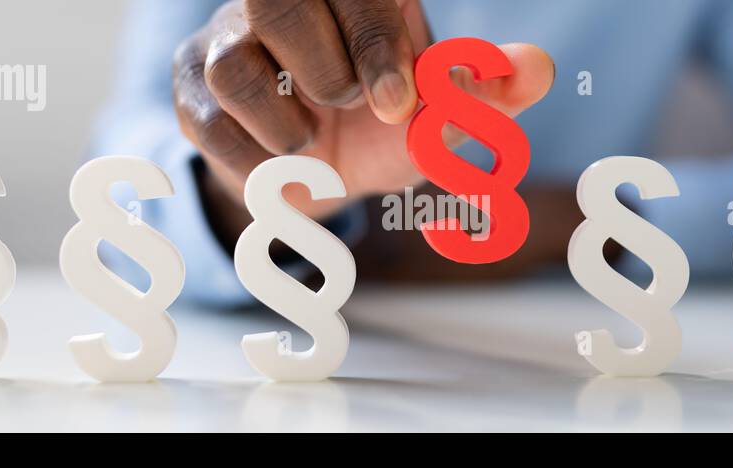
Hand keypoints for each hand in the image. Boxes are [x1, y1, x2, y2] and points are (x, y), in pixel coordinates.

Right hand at [172, 0, 554, 240]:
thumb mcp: (438, 120)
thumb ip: (488, 93)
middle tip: (351, 112)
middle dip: (326, 72)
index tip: (399, 103)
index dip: (377, 38)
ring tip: (315, 144)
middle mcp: (281, 0)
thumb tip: (539, 69)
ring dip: (289, 127)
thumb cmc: (378, 131)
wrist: (309, 183)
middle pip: (277, 0)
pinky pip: (210, 121)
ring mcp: (227, 39)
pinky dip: (259, 162)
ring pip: (236, 65)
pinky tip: (286, 167)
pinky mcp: (192, 88)